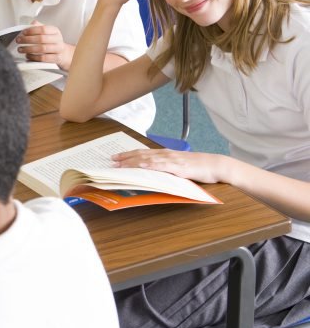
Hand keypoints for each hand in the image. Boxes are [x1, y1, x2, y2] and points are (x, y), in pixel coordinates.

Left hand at [16, 21, 73, 68]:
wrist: (63, 53)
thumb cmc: (51, 42)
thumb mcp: (47, 32)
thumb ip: (38, 27)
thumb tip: (30, 24)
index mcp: (55, 31)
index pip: (43, 29)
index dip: (31, 31)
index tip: (23, 32)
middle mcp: (57, 39)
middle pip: (41, 39)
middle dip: (27, 40)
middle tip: (18, 40)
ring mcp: (58, 49)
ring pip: (42, 49)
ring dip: (28, 49)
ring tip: (20, 49)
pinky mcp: (56, 58)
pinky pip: (43, 58)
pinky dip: (33, 57)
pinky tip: (27, 55)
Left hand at [112, 148, 227, 184]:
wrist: (216, 166)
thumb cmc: (199, 167)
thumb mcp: (179, 167)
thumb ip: (166, 169)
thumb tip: (152, 174)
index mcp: (166, 154)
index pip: (143, 153)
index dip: (128, 155)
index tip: (116, 157)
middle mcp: (166, 155)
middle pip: (141, 155)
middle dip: (125, 158)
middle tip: (111, 161)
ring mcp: (172, 160)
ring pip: (147, 160)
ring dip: (132, 162)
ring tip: (119, 166)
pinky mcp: (178, 167)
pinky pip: (161, 166)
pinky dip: (149, 166)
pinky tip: (140, 167)